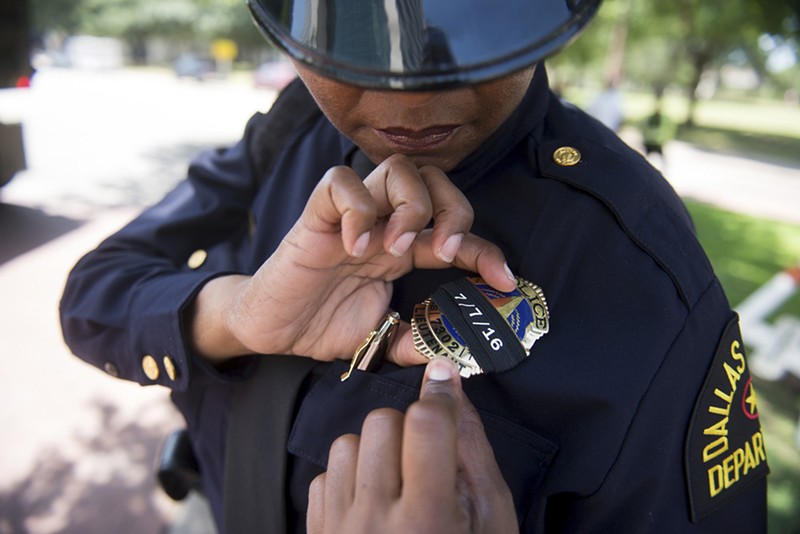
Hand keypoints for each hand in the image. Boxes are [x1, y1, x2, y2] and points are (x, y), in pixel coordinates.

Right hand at [190, 154, 514, 364]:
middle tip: (443, 254)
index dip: (486, 250)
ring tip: (396, 248)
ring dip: (409, 206)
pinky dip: (357, 209)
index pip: (456, 231)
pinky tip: (357, 246)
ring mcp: (351, 217)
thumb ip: (416, 341)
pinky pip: (340, 183)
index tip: (506, 281)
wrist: (271, 329)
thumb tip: (456, 354)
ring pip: (396, 169)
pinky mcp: (315, 217)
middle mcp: (383, 224)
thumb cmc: (323, 324)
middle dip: (453, 211)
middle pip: (435, 179)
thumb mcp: (381, 340)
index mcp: (403, 248)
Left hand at [307, 357, 518, 533]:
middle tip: (426, 461)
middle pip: (381, 423)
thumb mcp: (491, 520)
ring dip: (375, 451)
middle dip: (408, 429)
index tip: (445, 375)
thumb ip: (474, 453)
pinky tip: (372, 503)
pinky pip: (323, 474)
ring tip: (397, 483)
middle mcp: (377, 522)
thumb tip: (454, 390)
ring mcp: (340, 529)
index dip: (439, 392)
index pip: (425, 426)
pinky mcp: (318, 533)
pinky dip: (348, 478)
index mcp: (430, 519)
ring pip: (347, 442)